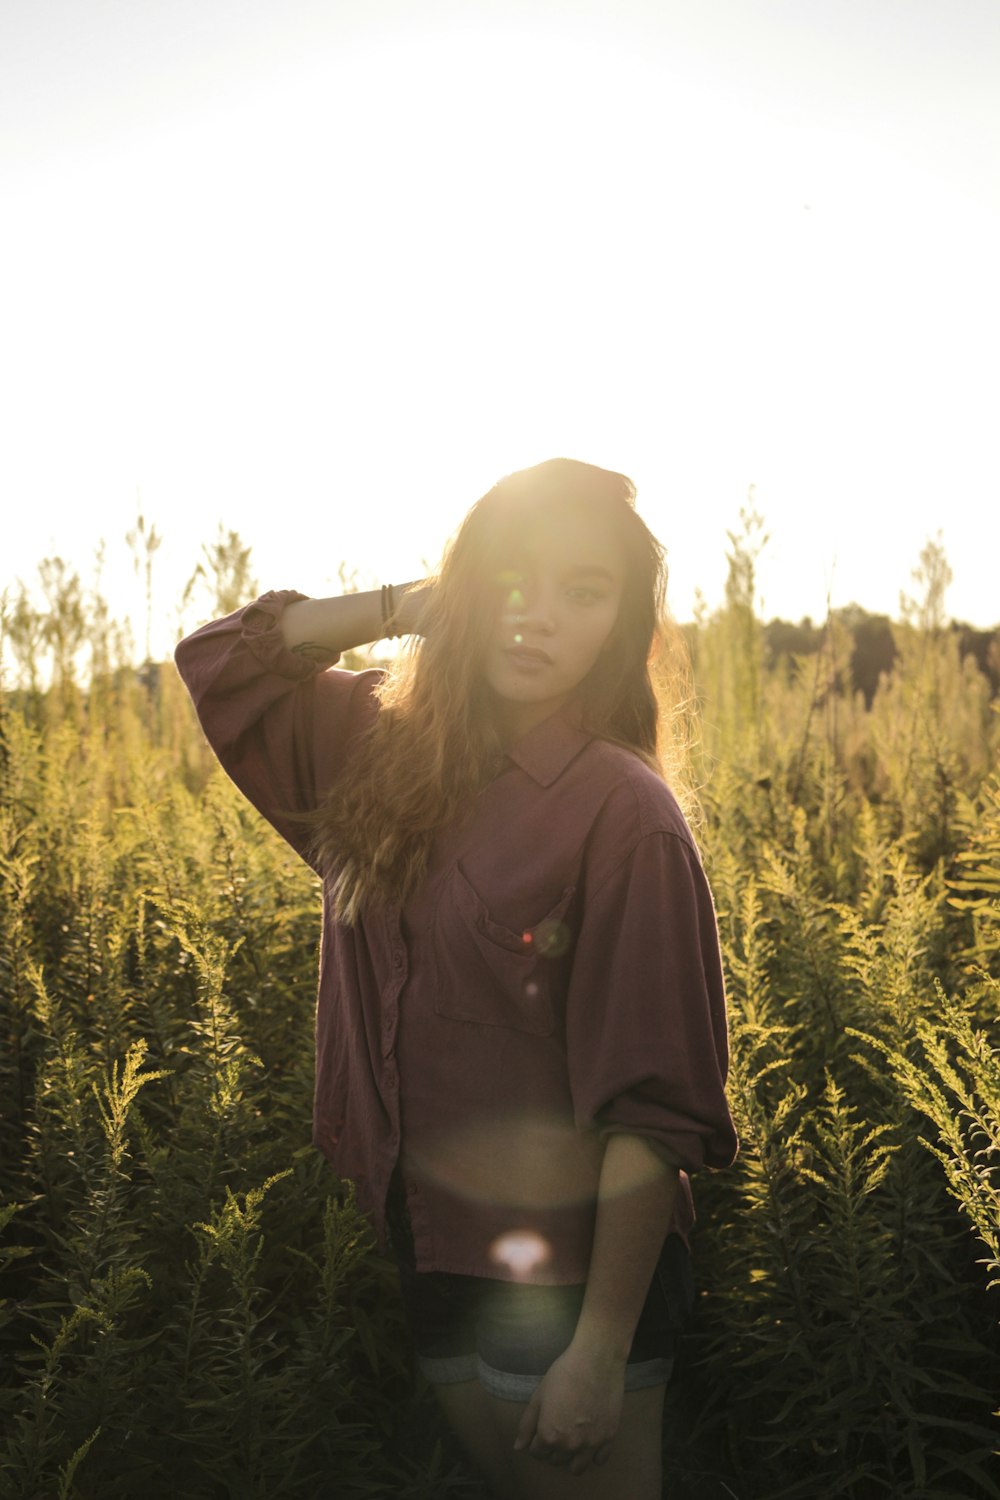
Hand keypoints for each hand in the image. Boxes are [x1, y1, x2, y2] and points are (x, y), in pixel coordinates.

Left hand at [513, 1340, 624, 1476]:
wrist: (595, 1360)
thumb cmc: (563, 1374)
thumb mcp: (539, 1396)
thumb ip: (527, 1424)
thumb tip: (518, 1448)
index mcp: (549, 1435)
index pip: (537, 1453)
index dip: (537, 1441)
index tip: (543, 1428)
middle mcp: (569, 1445)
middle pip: (555, 1460)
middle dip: (552, 1449)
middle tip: (558, 1429)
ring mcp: (591, 1444)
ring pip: (577, 1468)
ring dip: (570, 1457)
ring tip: (572, 1439)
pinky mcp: (609, 1438)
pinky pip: (599, 1460)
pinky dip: (593, 1455)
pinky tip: (590, 1440)